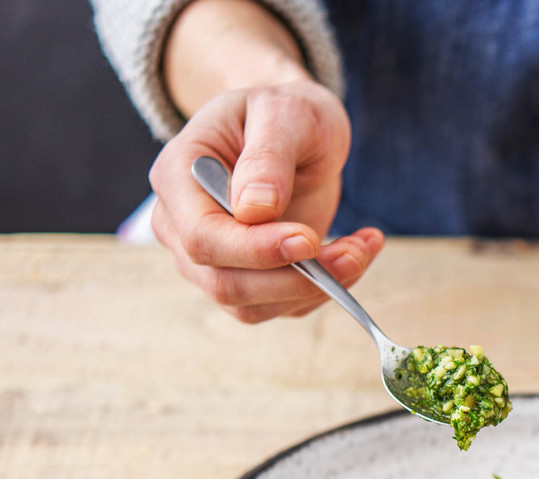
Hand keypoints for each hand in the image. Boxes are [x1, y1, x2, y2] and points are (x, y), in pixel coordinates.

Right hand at [147, 80, 384, 322]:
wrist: (295, 131)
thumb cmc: (283, 114)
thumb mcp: (282, 113)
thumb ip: (268, 156)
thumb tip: (253, 210)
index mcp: (177, 178)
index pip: (202, 237)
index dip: (254, 249)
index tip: (309, 239)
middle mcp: (183, 227)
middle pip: (225, 283)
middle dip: (295, 279)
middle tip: (353, 253)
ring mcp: (213, 260)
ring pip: (254, 305)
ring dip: (317, 288)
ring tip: (362, 249)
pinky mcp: (249, 281)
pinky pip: (282, 305)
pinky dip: (326, 290)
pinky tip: (357, 254)